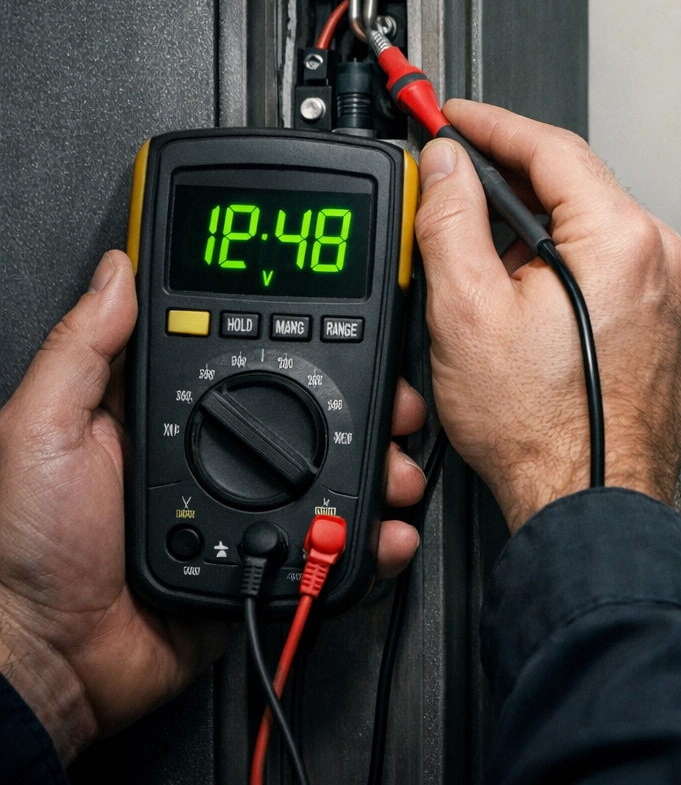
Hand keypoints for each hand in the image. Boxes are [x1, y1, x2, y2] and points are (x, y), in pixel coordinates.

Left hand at [0, 251, 428, 761]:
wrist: (52, 660)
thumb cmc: (28, 550)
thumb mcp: (40, 429)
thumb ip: (83, 349)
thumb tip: (117, 270)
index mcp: (169, 414)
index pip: (245, 354)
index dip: (302, 335)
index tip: (348, 323)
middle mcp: (217, 455)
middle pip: (313, 414)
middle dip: (368, 405)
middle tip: (393, 405)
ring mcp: (248, 510)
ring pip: (336, 476)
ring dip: (380, 468)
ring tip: (395, 470)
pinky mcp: (269, 562)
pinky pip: (332, 545)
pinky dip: (368, 538)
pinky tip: (384, 527)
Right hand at [413, 99, 680, 529]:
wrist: (592, 502)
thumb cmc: (544, 430)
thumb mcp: (467, 312)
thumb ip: (451, 220)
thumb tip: (448, 166)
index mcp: (622, 238)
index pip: (551, 146)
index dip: (491, 124)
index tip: (454, 117)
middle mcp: (660, 258)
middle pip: (574, 185)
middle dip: (506, 181)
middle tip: (452, 185)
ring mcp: (669, 294)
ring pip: (588, 230)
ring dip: (530, 230)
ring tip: (477, 261)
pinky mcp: (664, 325)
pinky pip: (607, 269)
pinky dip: (561, 266)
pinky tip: (521, 300)